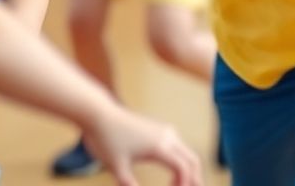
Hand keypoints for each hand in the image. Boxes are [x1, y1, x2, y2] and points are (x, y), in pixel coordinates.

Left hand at [81, 105, 201, 185]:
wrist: (100, 115)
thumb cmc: (106, 140)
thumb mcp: (117, 167)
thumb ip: (128, 184)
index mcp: (159, 146)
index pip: (183, 168)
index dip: (185, 184)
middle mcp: (167, 136)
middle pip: (192, 159)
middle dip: (195, 178)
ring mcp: (165, 131)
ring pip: (186, 152)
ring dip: (188, 170)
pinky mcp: (160, 129)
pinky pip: (178, 147)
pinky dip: (181, 161)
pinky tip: (173, 173)